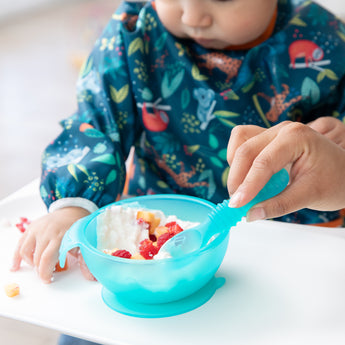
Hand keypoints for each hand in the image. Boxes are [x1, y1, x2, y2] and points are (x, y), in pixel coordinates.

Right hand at [11, 207, 89, 283]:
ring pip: (25, 252)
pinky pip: (20, 244)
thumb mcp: (84, 241)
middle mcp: (47, 232)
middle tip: (47, 274)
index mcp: (61, 236)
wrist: (73, 209)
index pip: (47, 258)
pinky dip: (17, 257)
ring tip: (38, 267)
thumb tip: (90, 277)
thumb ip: (85, 260)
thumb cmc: (79, 226)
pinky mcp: (31, 227)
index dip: (45, 272)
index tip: (48, 279)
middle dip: (40, 270)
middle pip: (37, 257)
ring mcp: (38, 229)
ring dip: (30, 263)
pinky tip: (16, 267)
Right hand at [227, 121, 344, 220]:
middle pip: (246, 150)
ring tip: (242, 189)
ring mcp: (274, 131)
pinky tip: (247, 177)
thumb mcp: (310, 195)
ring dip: (235, 166)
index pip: (263, 162)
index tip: (237, 205)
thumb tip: (250, 214)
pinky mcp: (268, 138)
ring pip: (240, 141)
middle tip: (237, 203)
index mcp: (296, 137)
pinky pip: (243, 142)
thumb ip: (279, 205)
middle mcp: (282, 129)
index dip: (247, 185)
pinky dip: (238, 160)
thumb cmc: (336, 179)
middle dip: (237, 178)